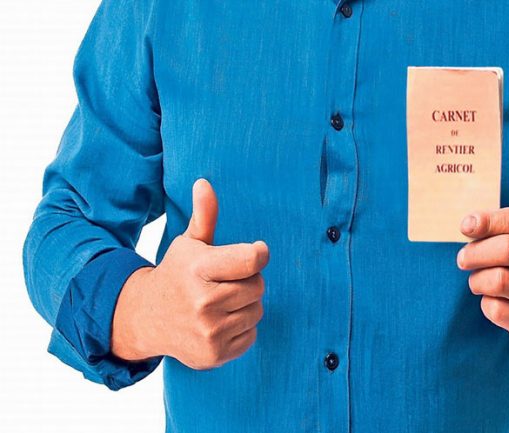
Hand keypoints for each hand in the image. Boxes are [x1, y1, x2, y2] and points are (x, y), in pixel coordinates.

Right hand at [112, 179, 268, 369]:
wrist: (145, 317)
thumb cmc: (176, 274)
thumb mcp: (188, 243)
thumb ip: (204, 215)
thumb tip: (204, 183)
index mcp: (199, 268)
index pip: (252, 259)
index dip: (259, 254)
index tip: (256, 252)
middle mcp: (203, 302)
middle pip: (258, 286)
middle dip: (248, 281)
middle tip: (226, 281)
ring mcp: (208, 331)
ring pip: (257, 310)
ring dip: (246, 304)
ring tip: (221, 301)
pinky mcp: (214, 355)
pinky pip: (252, 335)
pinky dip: (241, 327)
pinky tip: (220, 321)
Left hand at [456, 207, 508, 344]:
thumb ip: (494, 225)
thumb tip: (469, 224)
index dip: (487, 222)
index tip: (466, 227)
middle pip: (507, 249)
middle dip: (475, 253)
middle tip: (463, 259)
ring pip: (498, 281)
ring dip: (477, 280)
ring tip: (479, 280)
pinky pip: (496, 309)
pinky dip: (486, 303)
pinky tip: (494, 300)